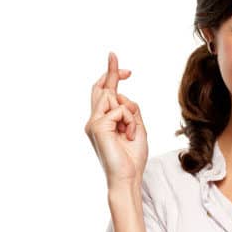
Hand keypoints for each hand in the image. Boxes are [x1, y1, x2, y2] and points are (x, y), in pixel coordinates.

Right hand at [84, 52, 148, 187]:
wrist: (128, 177)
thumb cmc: (133, 157)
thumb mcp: (137, 127)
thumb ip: (130, 110)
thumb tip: (121, 95)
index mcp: (104, 121)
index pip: (105, 94)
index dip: (111, 77)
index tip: (124, 69)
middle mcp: (95, 120)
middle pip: (102, 89)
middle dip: (111, 71)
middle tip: (113, 54)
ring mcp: (93, 123)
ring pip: (115, 98)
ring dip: (131, 115)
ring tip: (131, 134)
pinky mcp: (97, 126)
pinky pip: (121, 109)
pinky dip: (131, 122)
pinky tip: (129, 135)